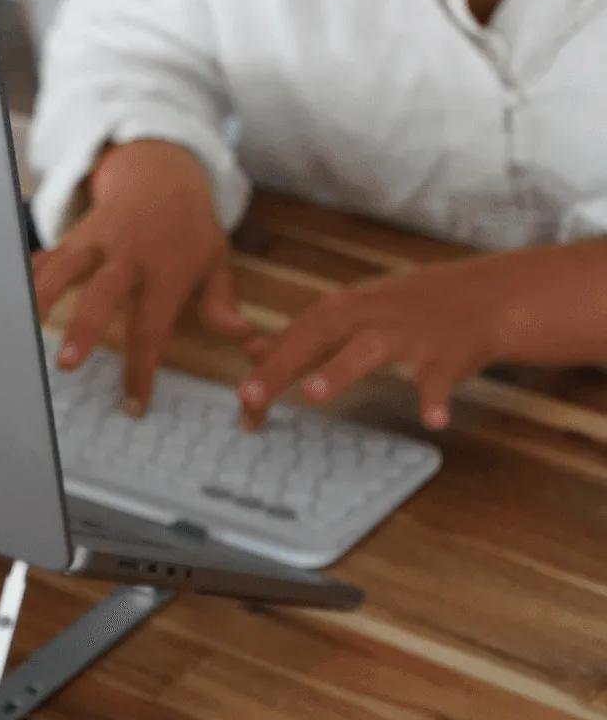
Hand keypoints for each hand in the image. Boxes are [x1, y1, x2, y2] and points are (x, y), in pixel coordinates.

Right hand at [32, 139, 254, 414]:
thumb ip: (222, 303)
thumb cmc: (189, 226)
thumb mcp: (216, 260)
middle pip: (103, 292)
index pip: (153, 324)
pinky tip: (12, 297)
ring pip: (65, 266)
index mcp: (167, 268)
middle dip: (84, 328)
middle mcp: (130, 253)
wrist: (161, 171)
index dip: (142, 368)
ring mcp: (98, 240)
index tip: (133, 404)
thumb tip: (244, 339)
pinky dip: (30, 274)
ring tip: (24, 328)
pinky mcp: (77, 233)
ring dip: (43, 297)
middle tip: (68, 363)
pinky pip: (50, 253)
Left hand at [238, 259, 516, 431]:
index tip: (240, 406)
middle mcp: (366, 318)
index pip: (293, 339)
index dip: (264, 371)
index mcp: (340, 310)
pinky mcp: (443, 357)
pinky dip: (435, 398)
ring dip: (341, 370)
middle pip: (317, 339)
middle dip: (282, 367)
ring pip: (368, 351)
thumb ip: (301, 337)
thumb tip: (251, 351)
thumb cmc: (403, 310)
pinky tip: (432, 420)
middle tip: (248, 398)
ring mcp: (406, 337)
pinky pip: (438, 380)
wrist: (479, 299)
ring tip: (315, 394)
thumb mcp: (349, 314)